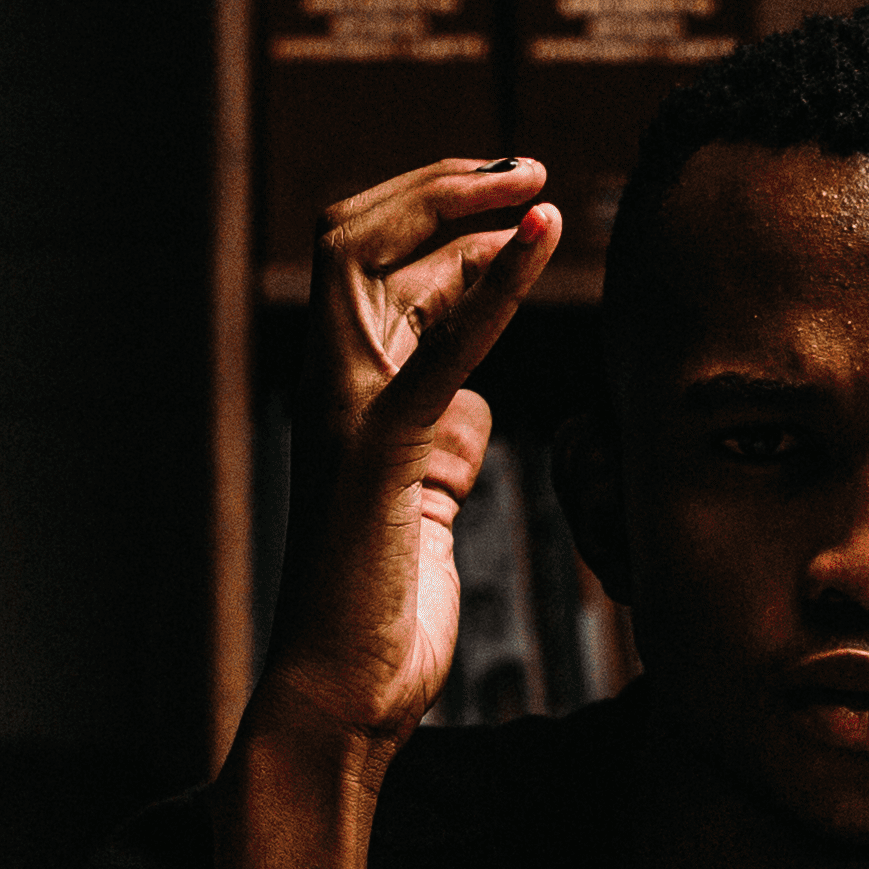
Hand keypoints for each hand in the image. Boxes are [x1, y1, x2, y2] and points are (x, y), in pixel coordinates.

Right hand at [262, 182, 560, 750]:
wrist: (344, 700)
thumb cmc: (383, 608)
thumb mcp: (425, 492)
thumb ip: (439, 432)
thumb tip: (473, 392)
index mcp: (342, 391)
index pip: (372, 259)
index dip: (441, 213)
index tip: (520, 197)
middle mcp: (328, 386)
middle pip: (355, 233)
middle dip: (441, 185)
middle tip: (526, 168)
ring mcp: (341, 415)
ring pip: (364, 259)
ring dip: (453, 206)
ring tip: (534, 184)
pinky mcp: (375, 456)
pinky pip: (434, 349)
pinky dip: (492, 285)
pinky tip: (539, 240)